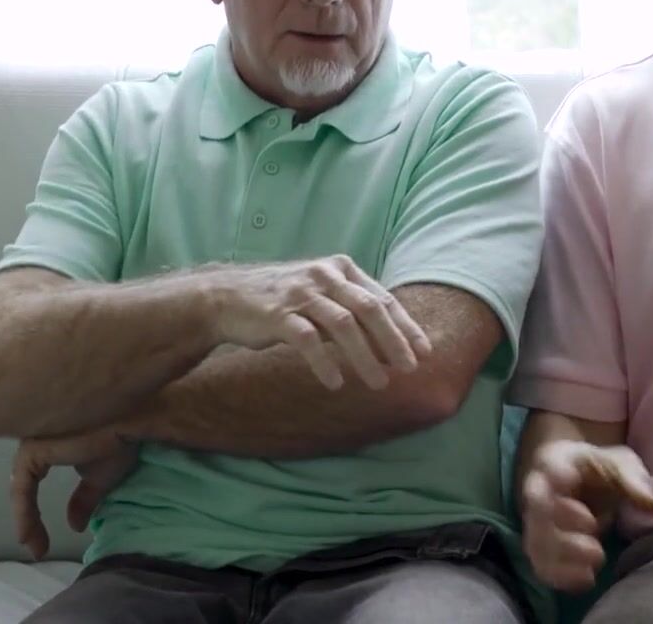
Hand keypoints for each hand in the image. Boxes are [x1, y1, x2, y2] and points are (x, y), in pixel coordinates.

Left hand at [11, 426, 138, 560]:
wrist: (133, 417)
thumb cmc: (119, 436)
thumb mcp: (101, 474)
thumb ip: (84, 498)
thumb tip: (74, 525)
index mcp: (48, 443)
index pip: (31, 482)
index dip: (33, 514)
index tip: (42, 543)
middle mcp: (35, 439)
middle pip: (23, 485)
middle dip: (27, 518)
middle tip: (37, 548)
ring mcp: (32, 442)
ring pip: (20, 488)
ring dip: (25, 520)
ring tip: (33, 546)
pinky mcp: (33, 449)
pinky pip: (21, 488)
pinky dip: (24, 513)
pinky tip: (27, 535)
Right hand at [206, 255, 431, 389]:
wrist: (228, 298)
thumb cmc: (284, 301)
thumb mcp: (323, 296)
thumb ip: (354, 311)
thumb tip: (393, 343)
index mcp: (341, 269)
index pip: (383, 299)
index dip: (406, 326)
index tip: (424, 352)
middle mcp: (325, 276)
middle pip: (370, 309)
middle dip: (394, 341)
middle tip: (409, 369)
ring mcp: (301, 294)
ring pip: (343, 325)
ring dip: (365, 357)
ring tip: (379, 383)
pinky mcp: (278, 314)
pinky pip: (307, 340)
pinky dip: (324, 363)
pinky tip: (336, 383)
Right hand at [520, 441, 652, 592]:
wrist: (577, 479)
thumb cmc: (597, 468)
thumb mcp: (618, 462)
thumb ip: (631, 477)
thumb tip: (651, 500)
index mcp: (555, 463)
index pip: (550, 471)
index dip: (561, 488)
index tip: (586, 511)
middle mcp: (537, 493)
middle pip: (539, 516)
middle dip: (566, 537)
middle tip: (597, 548)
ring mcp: (536, 522)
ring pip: (538, 545)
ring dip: (565, 561)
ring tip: (597, 561)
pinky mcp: (540, 547)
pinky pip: (542, 567)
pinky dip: (562, 577)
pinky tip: (588, 579)